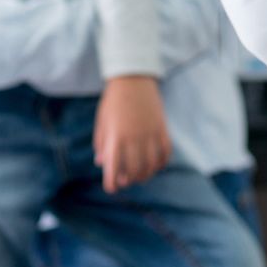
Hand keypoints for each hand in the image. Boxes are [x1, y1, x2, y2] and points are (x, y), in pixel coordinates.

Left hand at [94, 75, 170, 192]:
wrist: (132, 78)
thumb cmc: (113, 101)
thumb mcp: (102, 121)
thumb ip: (102, 143)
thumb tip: (101, 163)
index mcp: (115, 138)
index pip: (114, 170)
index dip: (112, 184)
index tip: (112, 188)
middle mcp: (133, 138)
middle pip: (134, 171)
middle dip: (129, 180)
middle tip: (126, 180)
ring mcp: (150, 134)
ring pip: (151, 165)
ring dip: (145, 174)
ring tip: (140, 175)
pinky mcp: (162, 128)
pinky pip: (165, 153)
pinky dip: (161, 163)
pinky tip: (155, 164)